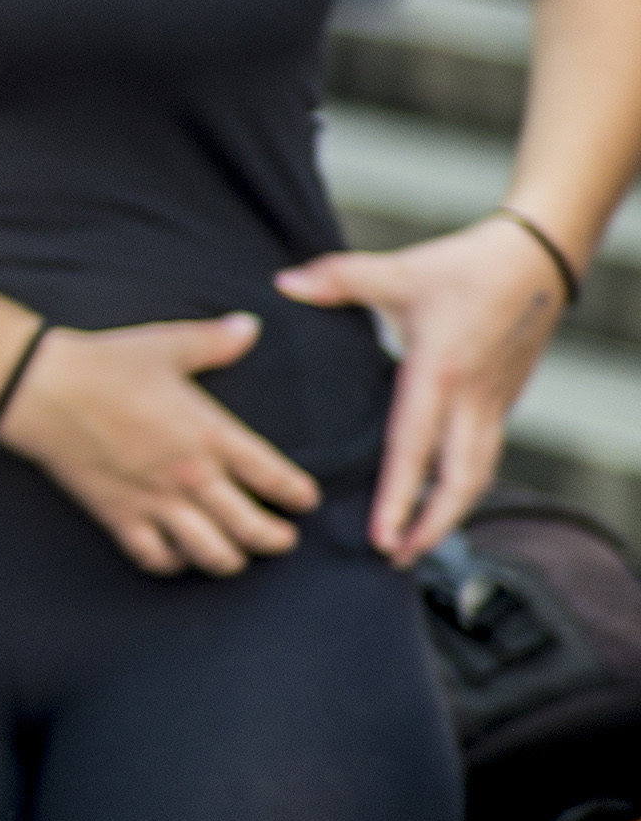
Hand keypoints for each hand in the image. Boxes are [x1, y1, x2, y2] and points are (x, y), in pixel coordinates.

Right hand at [0, 315, 322, 577]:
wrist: (43, 388)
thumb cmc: (105, 363)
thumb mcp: (166, 344)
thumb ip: (214, 341)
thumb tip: (250, 327)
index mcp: (211, 434)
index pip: (276, 478)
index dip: (299, 494)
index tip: (304, 499)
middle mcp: (192, 476)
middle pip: (255, 529)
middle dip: (276, 540)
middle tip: (281, 539)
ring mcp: (156, 501)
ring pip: (214, 554)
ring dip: (231, 559)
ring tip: (235, 554)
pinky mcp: (120, 516)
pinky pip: (157, 558)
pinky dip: (172, 563)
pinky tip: (176, 554)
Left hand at [277, 217, 570, 565]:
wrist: (535, 261)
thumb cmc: (465, 266)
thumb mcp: (399, 270)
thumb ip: (337, 279)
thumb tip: (284, 284)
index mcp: (440, 373)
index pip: (415, 448)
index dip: (399, 497)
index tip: (382, 537)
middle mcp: (471, 399)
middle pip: (459, 482)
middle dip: (431, 527)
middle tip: (397, 559)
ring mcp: (493, 405)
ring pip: (477, 475)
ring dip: (449, 513)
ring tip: (416, 543)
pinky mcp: (501, 402)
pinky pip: (482, 456)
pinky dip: (461, 485)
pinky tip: (438, 499)